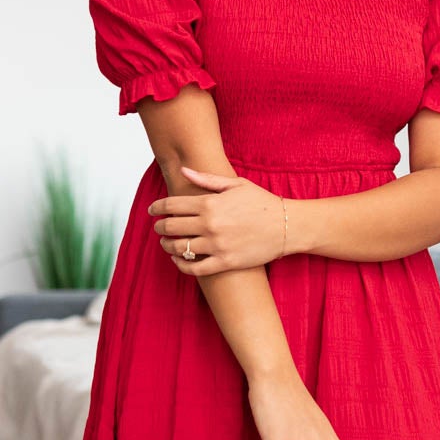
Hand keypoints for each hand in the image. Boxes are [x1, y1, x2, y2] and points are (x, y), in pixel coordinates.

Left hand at [147, 166, 287, 273]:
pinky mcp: (224, 263)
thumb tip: (184, 170)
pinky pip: (194, 268)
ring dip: (167, 245)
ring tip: (166, 243)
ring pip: (179, 248)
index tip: (152, 211)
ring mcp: (216, 245)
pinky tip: (178, 259)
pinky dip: (181, 265)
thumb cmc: (262, 203)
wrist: (286, 226)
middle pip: (171, 227)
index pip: (172, 205)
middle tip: (158, 227)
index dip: (157, 208)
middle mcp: (210, 224)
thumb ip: (206, 179)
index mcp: (210, 203)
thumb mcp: (236, 184)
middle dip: (160, 226)